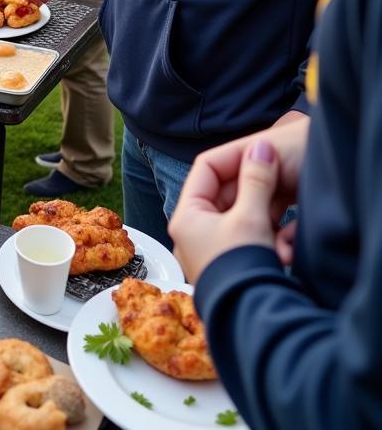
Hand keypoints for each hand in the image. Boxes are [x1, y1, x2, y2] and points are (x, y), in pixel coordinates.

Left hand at [169, 117, 308, 280]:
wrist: (250, 320)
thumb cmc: (242, 266)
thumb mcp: (252, 217)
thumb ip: (256, 180)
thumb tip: (261, 147)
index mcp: (186, 215)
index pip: (206, 168)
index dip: (234, 156)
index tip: (261, 151)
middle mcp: (190, 231)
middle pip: (221, 192)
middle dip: (252, 185)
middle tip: (276, 174)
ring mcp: (205, 249)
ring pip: (234, 214)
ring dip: (260, 209)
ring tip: (281, 210)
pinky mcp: (223, 264)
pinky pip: (241, 235)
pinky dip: (259, 230)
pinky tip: (279, 239)